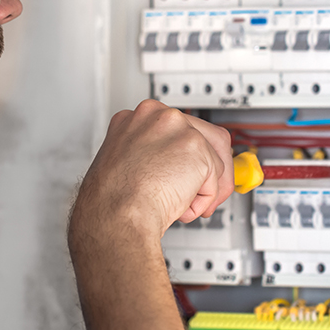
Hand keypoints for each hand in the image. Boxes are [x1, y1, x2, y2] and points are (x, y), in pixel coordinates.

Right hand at [70, 100, 234, 243]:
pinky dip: (204, 198)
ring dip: (206, 186)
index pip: (174, 129)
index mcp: (134, 120)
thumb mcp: (124, 166)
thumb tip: (173, 168)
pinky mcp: (194, 145)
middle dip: (207, 170)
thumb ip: (148, 158)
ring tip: (186, 205)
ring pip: (213, 157)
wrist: (115, 213)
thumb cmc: (113, 201)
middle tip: (200, 194)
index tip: (184, 172)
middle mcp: (155, 116)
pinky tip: (182, 207)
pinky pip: (215, 176)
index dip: (183, 157)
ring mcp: (176, 127)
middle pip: (202, 135)